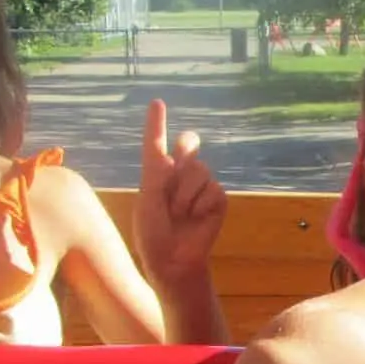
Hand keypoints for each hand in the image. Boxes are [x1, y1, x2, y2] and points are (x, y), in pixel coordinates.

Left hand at [134, 99, 226, 280]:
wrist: (173, 260)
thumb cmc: (153, 234)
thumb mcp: (148, 202)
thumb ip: (158, 176)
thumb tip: (171, 155)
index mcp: (156, 175)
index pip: (156, 144)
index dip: (156, 123)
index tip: (157, 103)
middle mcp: (179, 176)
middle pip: (188, 146)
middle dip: (187, 144)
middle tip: (186, 148)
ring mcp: (200, 187)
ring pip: (199, 170)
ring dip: (185, 193)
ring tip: (179, 213)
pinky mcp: (217, 199)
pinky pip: (212, 189)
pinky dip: (201, 204)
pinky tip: (195, 218)